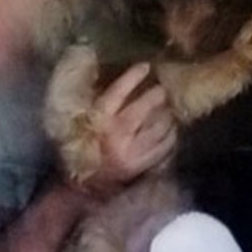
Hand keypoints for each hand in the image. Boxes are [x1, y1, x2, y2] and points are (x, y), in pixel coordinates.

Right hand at [80, 64, 175, 196]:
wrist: (83, 185)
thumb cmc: (81, 147)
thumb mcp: (83, 122)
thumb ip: (96, 100)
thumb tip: (112, 76)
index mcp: (98, 121)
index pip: (118, 92)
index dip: (132, 77)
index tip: (145, 66)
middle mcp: (116, 135)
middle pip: (143, 109)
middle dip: (156, 96)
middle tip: (162, 89)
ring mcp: (131, 151)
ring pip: (158, 127)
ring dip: (167, 115)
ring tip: (169, 108)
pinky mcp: (141, 165)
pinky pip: (164, 147)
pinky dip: (170, 136)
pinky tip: (171, 129)